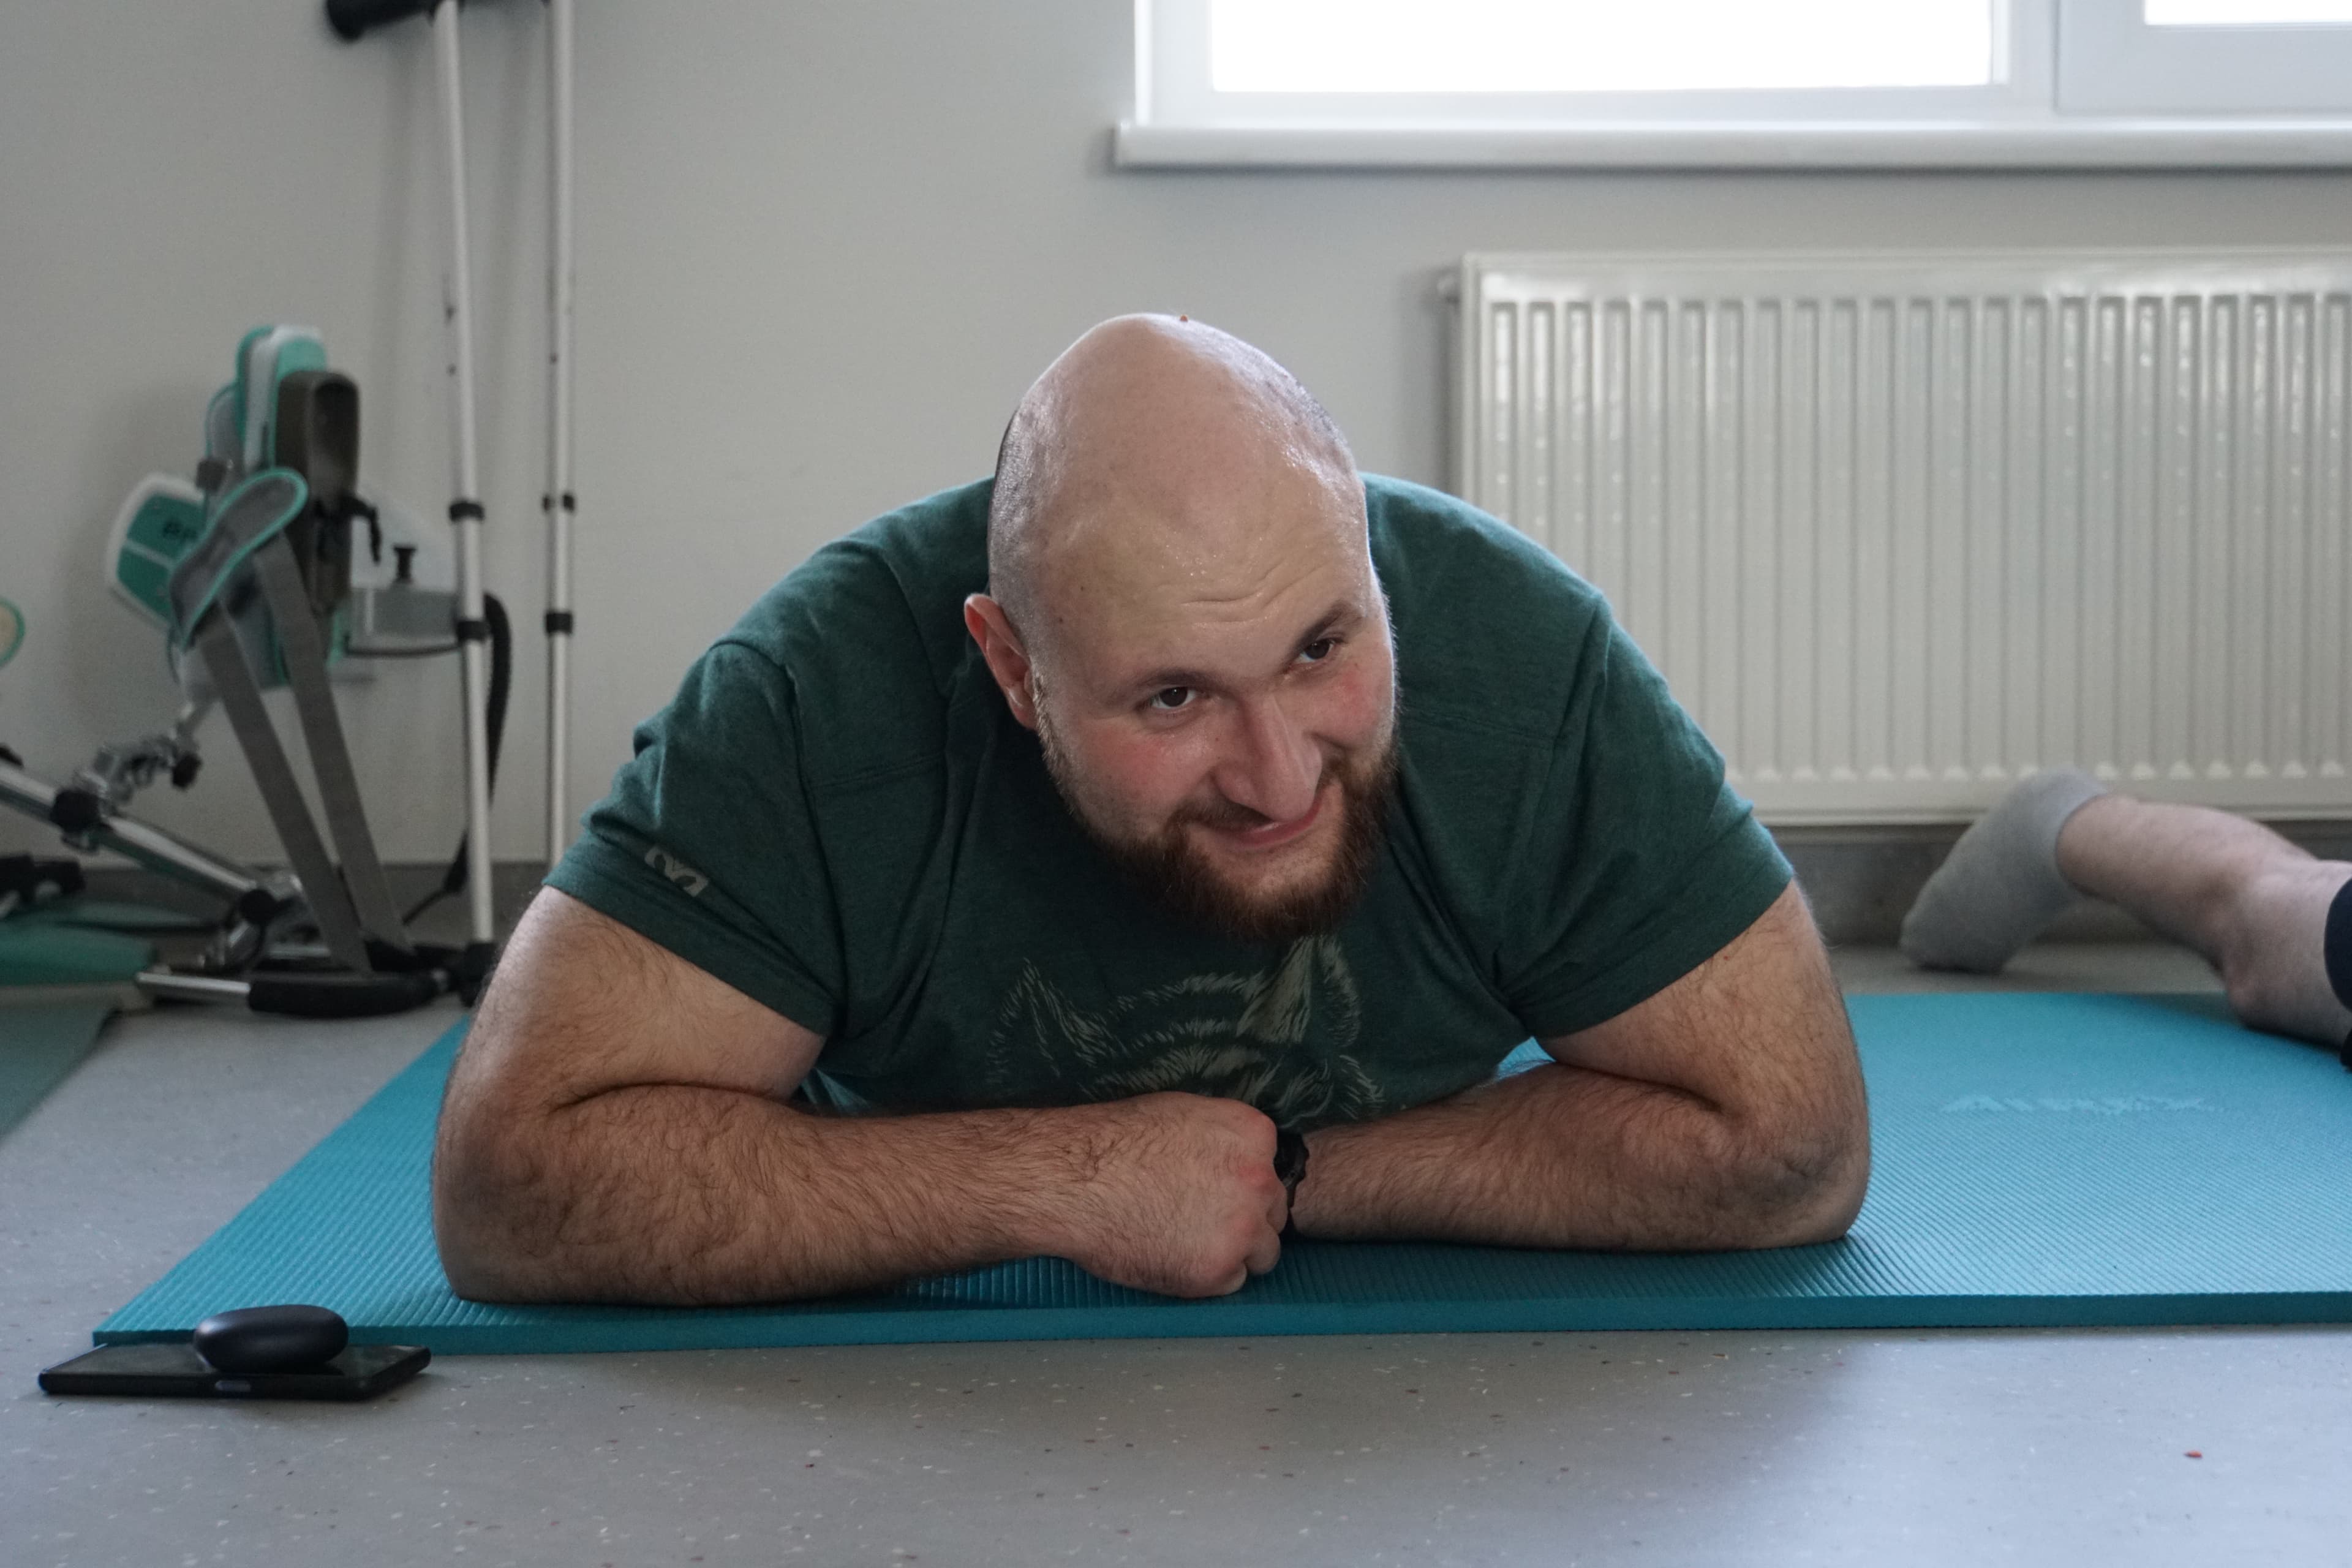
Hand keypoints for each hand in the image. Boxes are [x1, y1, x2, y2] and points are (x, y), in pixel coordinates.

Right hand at [1048, 1093, 1288, 1297]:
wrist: (1075, 1181)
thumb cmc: (1116, 1143)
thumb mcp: (1185, 1114)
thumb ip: (1225, 1139)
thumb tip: (1239, 1157)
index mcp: (1253, 1136)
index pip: (1271, 1171)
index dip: (1243, 1186)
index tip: (1216, 1192)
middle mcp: (1260, 1181)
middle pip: (1273, 1213)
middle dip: (1245, 1219)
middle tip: (1199, 1221)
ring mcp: (1242, 1228)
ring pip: (1262, 1252)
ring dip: (1235, 1252)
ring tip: (1186, 1242)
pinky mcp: (1218, 1270)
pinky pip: (1231, 1282)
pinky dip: (1207, 1276)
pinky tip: (1173, 1257)